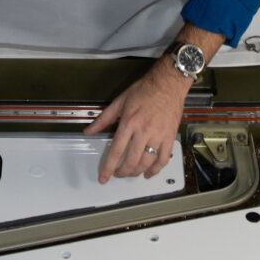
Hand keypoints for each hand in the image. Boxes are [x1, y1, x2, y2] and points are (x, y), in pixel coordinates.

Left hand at [85, 62, 186, 182]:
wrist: (168, 82)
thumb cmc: (145, 89)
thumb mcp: (120, 101)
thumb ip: (103, 118)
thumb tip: (89, 130)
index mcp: (130, 122)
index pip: (116, 150)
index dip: (109, 167)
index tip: (104, 177)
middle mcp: (144, 130)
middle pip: (131, 160)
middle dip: (122, 172)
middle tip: (118, 174)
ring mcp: (158, 135)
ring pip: (147, 162)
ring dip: (137, 172)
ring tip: (131, 173)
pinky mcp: (170, 136)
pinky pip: (163, 159)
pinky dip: (156, 169)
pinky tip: (149, 172)